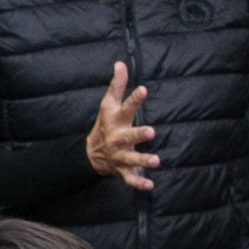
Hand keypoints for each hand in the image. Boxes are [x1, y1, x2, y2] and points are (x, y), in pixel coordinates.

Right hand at [85, 62, 156, 189]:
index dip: (134, 99)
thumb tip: (120, 63)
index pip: (125, 107)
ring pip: (131, 158)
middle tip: (152, 131)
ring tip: (157, 160)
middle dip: (139, 134)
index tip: (144, 89)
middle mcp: (117, 138)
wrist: (91, 153)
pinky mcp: (123, 169)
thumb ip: (117, 85)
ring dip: (143, 159)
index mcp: (116, 120)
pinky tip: (150, 184)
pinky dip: (139, 183)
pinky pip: (130, 178)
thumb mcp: (108, 104)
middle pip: (128, 135)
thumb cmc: (106, 124)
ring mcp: (119, 155)